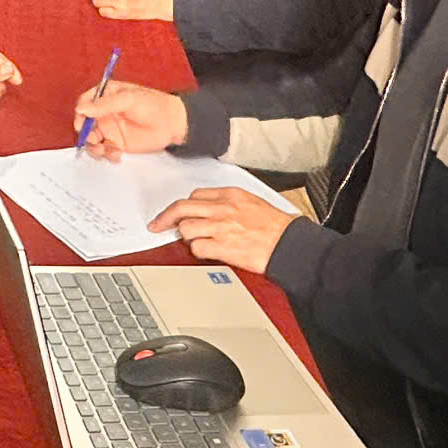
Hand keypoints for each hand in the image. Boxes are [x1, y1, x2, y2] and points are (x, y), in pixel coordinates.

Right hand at [70, 81, 187, 158]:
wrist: (174, 124)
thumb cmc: (154, 105)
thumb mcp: (128, 100)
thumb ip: (105, 104)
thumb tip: (82, 108)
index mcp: (107, 96)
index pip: (85, 102)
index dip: (81, 113)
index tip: (82, 123)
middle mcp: (105, 112)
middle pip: (85, 124)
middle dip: (85, 134)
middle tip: (93, 139)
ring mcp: (110, 129)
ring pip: (91, 139)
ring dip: (93, 147)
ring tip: (104, 150)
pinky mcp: (117, 143)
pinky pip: (104, 150)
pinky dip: (106, 154)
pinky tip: (117, 154)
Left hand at [146, 186, 295, 273]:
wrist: (289, 244)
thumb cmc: (276, 227)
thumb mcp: (252, 203)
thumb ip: (228, 203)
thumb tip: (207, 209)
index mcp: (231, 195)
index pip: (195, 196)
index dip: (183, 206)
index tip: (176, 213)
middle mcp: (223, 208)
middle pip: (181, 208)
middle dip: (165, 218)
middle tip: (157, 226)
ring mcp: (221, 228)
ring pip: (186, 228)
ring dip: (187, 237)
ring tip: (198, 241)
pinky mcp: (223, 247)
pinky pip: (197, 248)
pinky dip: (198, 251)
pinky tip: (208, 252)